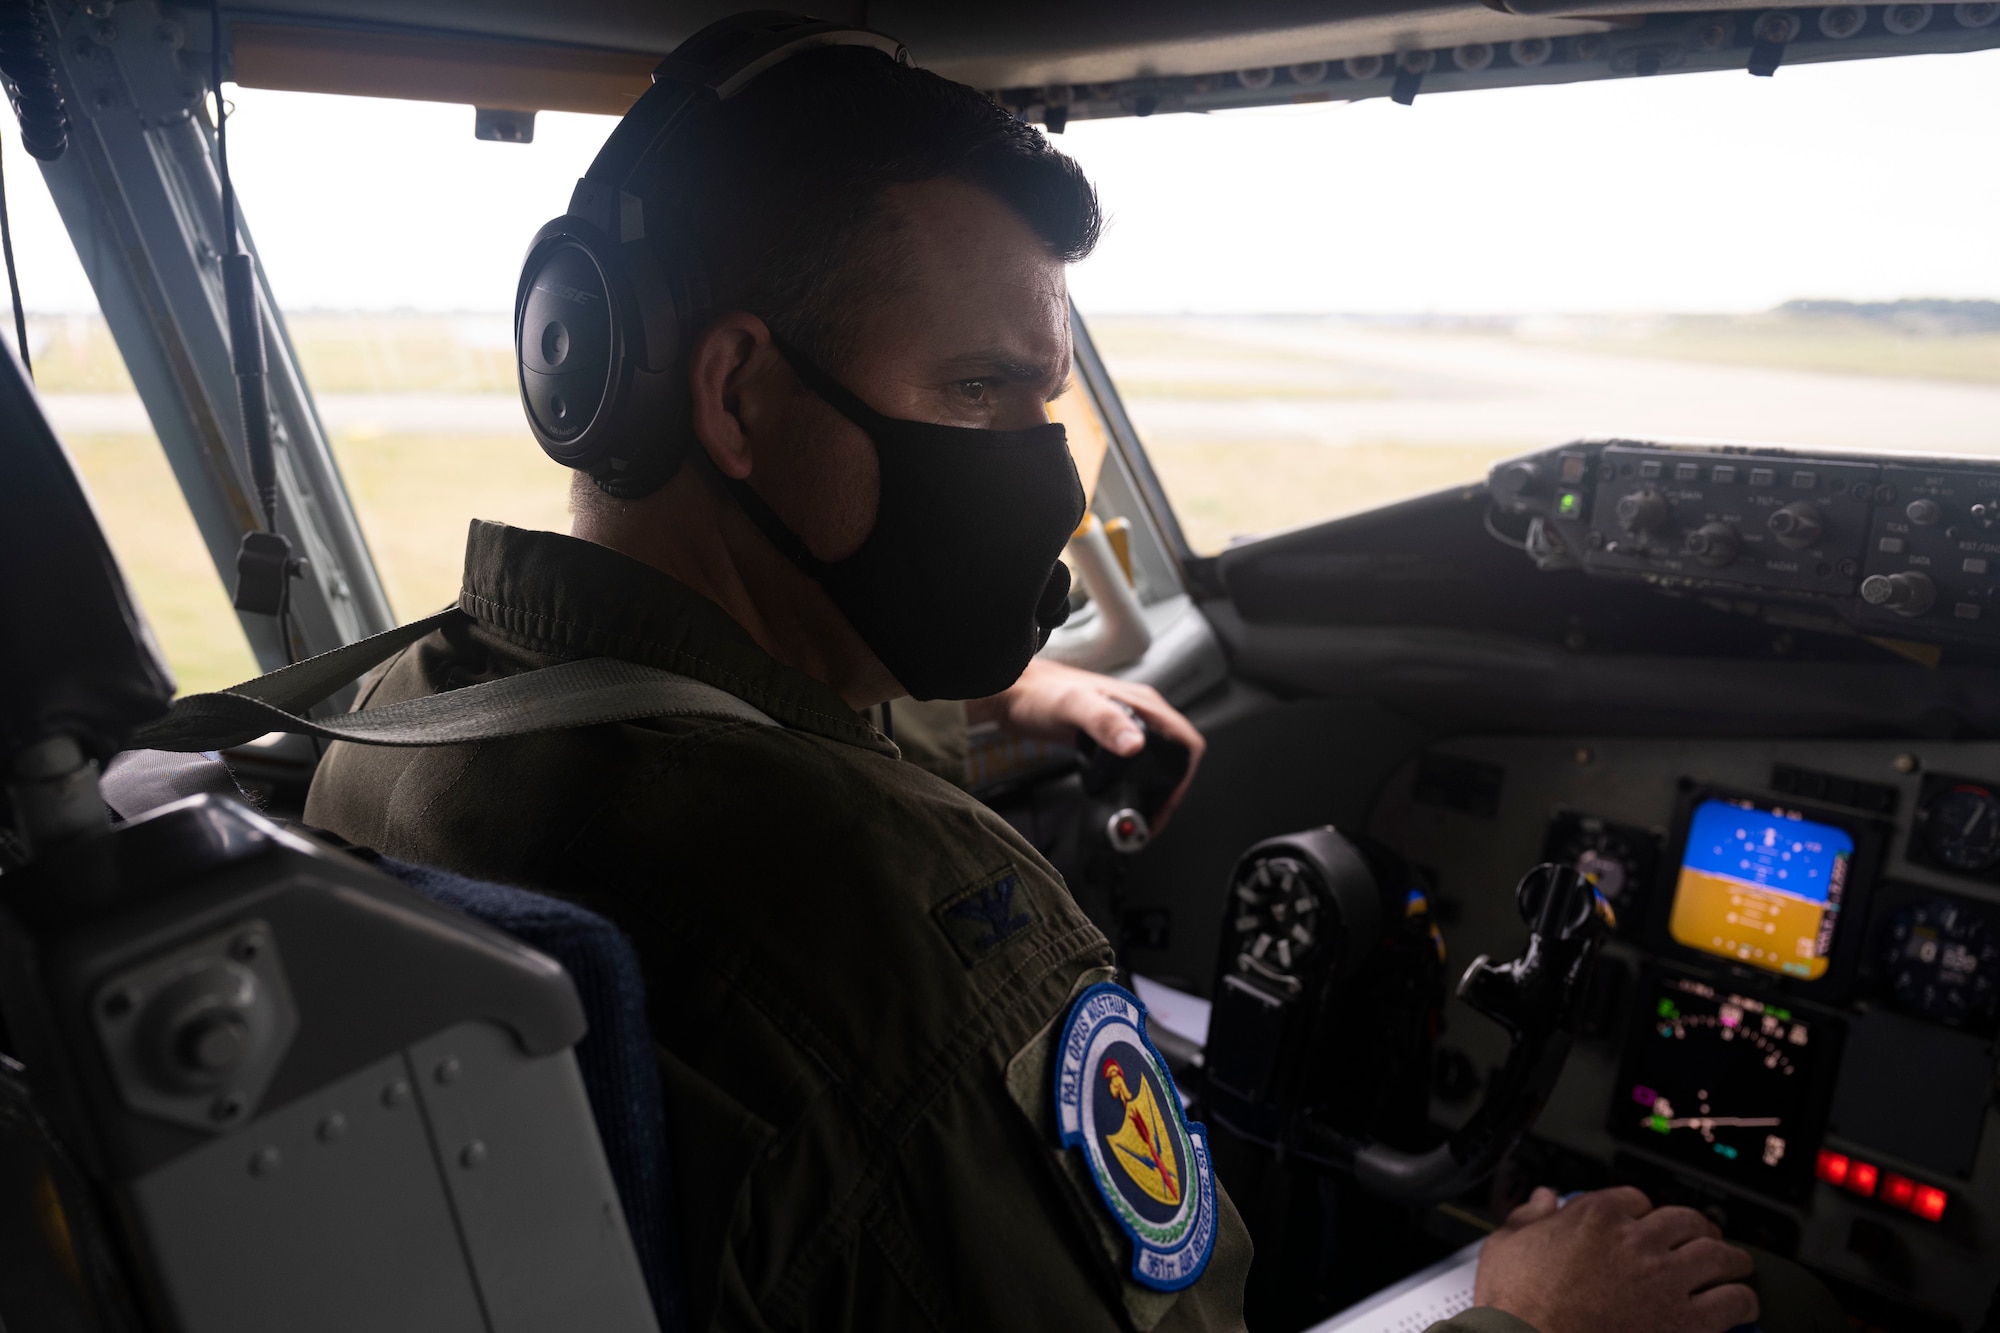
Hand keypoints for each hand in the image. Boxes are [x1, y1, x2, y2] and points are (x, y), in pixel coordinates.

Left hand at [964, 658, 1206, 831]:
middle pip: (1176, 756)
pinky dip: (1137, 784)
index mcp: (1143, 704)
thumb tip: (1135, 745)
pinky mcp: (1108, 738)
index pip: (1186, 741)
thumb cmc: (1040, 692)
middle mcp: (1140, 714)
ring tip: (1142, 816)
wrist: (1013, 692)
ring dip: (1156, 790)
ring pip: (1157, 762)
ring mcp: (1125, 726)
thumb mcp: (1075, 705)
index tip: (1168, 800)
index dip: (1185, 775)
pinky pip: (1135, 764)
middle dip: (1172, 790)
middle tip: (1152, 819)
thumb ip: (1105, 722)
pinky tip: (1123, 797)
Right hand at [1474, 1187, 1757, 1332]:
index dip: (1643, 1212)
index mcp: (1595, 1217)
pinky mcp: (1688, 1322)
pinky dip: (1742, 1300)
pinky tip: (1741, 1304)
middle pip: (1686, 1220)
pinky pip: (1733, 1301)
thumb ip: (1527, 1216)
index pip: (1635, 1198)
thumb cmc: (1515, 1307)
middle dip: (1697, 1228)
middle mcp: (1637, 1241)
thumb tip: (1542, 1199)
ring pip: (1719, 1255)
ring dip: (1730, 1259)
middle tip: (1701, 1238)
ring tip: (1735, 1265)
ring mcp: (1666, 1280)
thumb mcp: (1506, 1247)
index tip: (1645, 1223)